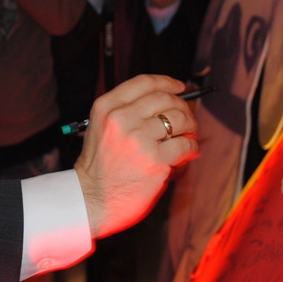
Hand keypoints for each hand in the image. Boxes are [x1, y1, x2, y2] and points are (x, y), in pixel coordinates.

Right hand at [75, 74, 198, 239]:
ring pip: (178, 119)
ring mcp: (139, 139)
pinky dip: (191, 146)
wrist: (91, 198)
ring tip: (188, 133)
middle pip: (165, 99)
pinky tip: (187, 151)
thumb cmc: (99, 165)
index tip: (179, 87)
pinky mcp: (155, 160)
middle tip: (187, 116)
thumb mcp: (101, 127)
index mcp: (107, 107)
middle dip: (182, 106)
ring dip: (189, 125)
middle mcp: (122, 119)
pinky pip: (184, 144)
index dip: (167, 82)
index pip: (145, 83)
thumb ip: (126, 111)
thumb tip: (167, 101)